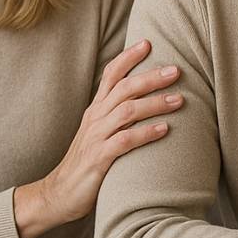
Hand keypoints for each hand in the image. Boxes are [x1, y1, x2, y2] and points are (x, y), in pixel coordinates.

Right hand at [14, 39, 181, 237]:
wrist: (59, 194)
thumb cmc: (86, 163)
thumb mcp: (98, 133)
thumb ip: (116, 117)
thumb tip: (145, 102)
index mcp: (96, 110)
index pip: (111, 75)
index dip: (128, 57)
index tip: (148, 43)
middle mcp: (95, 118)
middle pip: (124, 88)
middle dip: (150, 77)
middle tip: (176, 70)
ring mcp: (96, 138)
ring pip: (127, 111)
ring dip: (154, 103)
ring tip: (178, 99)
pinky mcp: (99, 159)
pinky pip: (125, 141)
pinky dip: (145, 133)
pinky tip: (164, 129)